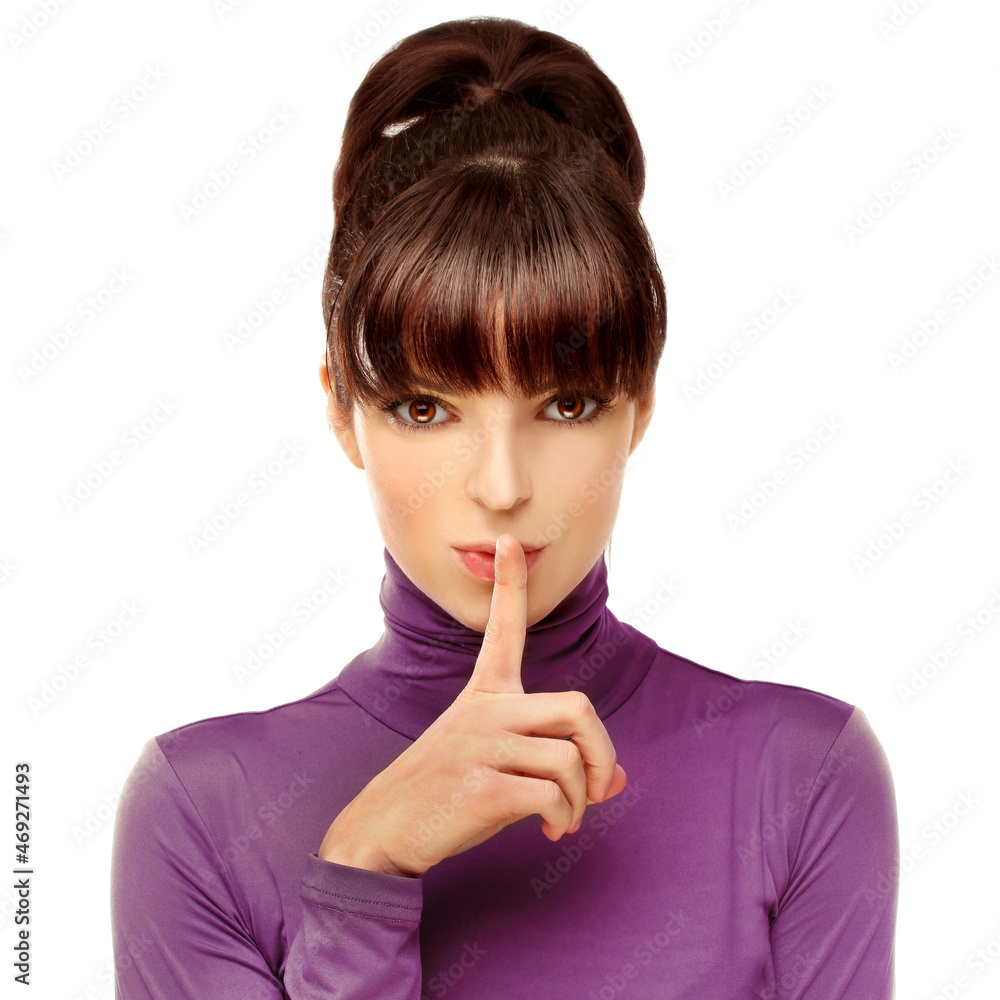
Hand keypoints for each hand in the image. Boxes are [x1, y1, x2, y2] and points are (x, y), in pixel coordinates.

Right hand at [317, 534, 626, 876]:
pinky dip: (563, 817)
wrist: (382, 830)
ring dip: (581, 799)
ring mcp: (481, 746)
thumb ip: (555, 762)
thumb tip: (616, 781)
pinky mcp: (481, 786)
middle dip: (601, 751)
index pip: (502, 630)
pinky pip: (552, 794)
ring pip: (568, 758)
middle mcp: (484, 711)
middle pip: (577, 707)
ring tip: (563, 820)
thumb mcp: (497, 764)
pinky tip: (548, 829)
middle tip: (599, 786)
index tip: (508, 541)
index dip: (508, 584)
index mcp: (483, 695)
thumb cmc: (445, 792)